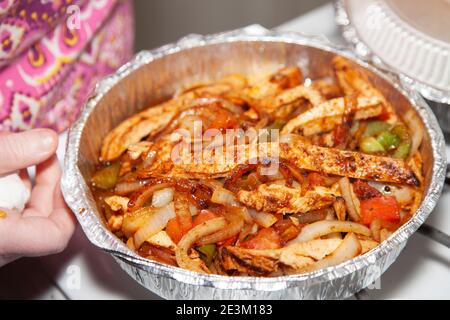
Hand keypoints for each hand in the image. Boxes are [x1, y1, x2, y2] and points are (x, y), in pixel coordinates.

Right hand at [0, 129, 75, 266]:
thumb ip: (10, 154)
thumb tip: (47, 140)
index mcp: (2, 238)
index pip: (57, 235)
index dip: (69, 204)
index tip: (67, 173)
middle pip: (40, 216)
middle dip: (43, 177)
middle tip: (39, 150)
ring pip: (19, 208)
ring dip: (20, 175)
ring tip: (12, 146)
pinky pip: (3, 206)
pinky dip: (4, 181)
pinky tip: (1, 158)